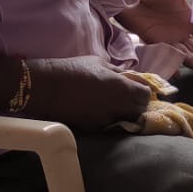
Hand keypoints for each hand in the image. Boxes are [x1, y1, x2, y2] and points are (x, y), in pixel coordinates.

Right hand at [27, 56, 150, 129]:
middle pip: (139, 110)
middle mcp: (118, 106)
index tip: (138, 87)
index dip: (143, 91)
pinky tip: (100, 110)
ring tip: (115, 103)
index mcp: (122, 87)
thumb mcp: (100, 63)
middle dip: (137, 103)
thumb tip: (130, 77)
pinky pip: (109, 124)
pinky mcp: (95, 128)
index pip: (145, 95)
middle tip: (129, 96)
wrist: (47, 87)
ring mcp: (106, 120)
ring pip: (126, 119)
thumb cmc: (74, 69)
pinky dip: (110, 118)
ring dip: (125, 112)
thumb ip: (119, 72)